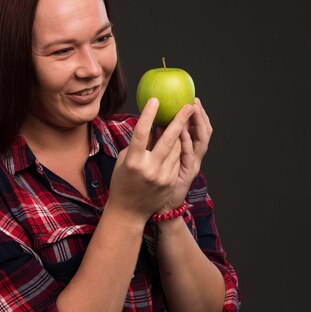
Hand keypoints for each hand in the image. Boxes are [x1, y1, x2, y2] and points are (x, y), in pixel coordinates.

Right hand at [107, 97, 195, 222]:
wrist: (129, 211)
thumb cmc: (123, 181)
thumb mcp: (125, 160)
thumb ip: (139, 144)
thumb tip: (153, 126)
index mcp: (132, 161)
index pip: (141, 133)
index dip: (148, 115)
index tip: (155, 100)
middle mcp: (149, 169)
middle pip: (167, 140)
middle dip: (180, 121)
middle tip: (188, 105)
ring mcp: (162, 177)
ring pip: (176, 149)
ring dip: (180, 135)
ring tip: (183, 122)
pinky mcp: (170, 182)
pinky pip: (177, 160)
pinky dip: (177, 150)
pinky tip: (178, 143)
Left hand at [154, 97, 212, 212]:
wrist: (152, 209)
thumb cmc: (152, 185)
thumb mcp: (160, 163)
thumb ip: (160, 145)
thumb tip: (154, 123)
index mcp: (190, 155)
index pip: (198, 131)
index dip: (198, 116)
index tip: (192, 100)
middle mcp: (194, 160)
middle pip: (203, 134)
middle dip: (199, 116)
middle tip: (194, 101)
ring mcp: (191, 167)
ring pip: (198, 142)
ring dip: (194, 125)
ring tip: (191, 110)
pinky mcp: (186, 175)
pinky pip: (188, 154)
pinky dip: (186, 140)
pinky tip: (181, 130)